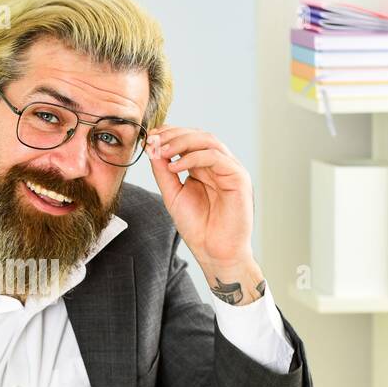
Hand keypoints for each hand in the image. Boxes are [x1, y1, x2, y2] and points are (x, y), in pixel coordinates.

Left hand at [147, 126, 266, 305]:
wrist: (214, 251)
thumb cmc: (198, 227)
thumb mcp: (173, 194)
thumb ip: (163, 172)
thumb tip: (152, 148)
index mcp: (205, 167)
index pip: (189, 139)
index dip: (169, 134)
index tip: (148, 138)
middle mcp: (219, 165)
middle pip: (198, 135)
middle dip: (173, 134)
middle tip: (152, 140)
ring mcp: (230, 169)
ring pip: (208, 141)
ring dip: (181, 142)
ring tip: (160, 151)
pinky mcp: (239, 177)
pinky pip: (215, 157)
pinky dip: (192, 157)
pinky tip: (174, 166)